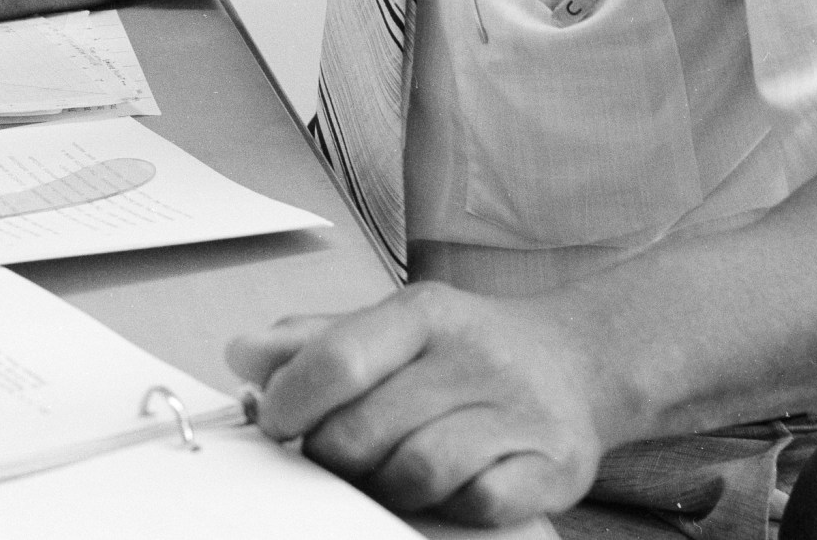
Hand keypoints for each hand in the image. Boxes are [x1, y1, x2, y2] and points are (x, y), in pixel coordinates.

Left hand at [226, 283, 606, 525]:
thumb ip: (314, 341)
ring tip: (387, 473)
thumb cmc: (464, 348)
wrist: (576, 359)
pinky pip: (479, 502)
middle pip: (368, 429)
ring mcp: (518, 410)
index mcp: (424, 312)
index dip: (292, 402)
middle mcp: (474, 354)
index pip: (339, 358)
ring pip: (418, 471)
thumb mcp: (392, 325)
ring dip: (387, 485)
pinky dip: (451, 505)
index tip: (277, 424)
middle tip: (334, 456)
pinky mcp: (554, 463)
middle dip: (334, 455)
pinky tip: (447, 486)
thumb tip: (241, 354)